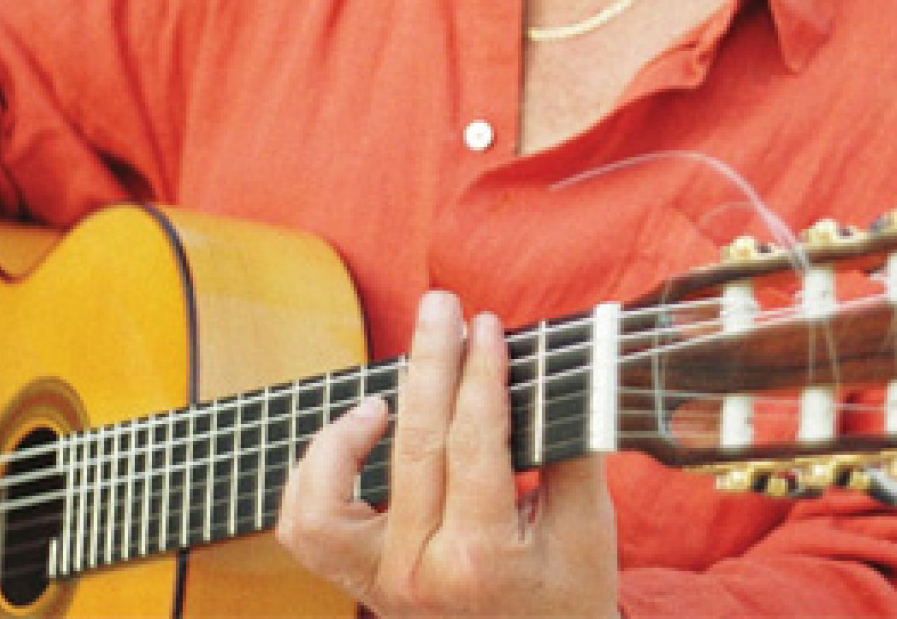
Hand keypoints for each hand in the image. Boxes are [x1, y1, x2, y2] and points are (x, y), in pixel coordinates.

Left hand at [277, 291, 619, 616]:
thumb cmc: (570, 595)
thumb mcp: (590, 527)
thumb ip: (570, 446)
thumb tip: (562, 364)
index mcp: (479, 560)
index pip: (473, 442)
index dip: (480, 374)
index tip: (486, 324)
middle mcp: (418, 574)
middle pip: (413, 447)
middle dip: (429, 363)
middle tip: (441, 305)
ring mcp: (380, 584)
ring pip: (327, 499)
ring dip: (345, 435)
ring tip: (381, 398)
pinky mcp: (361, 585)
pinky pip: (306, 529)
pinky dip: (317, 476)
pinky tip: (357, 437)